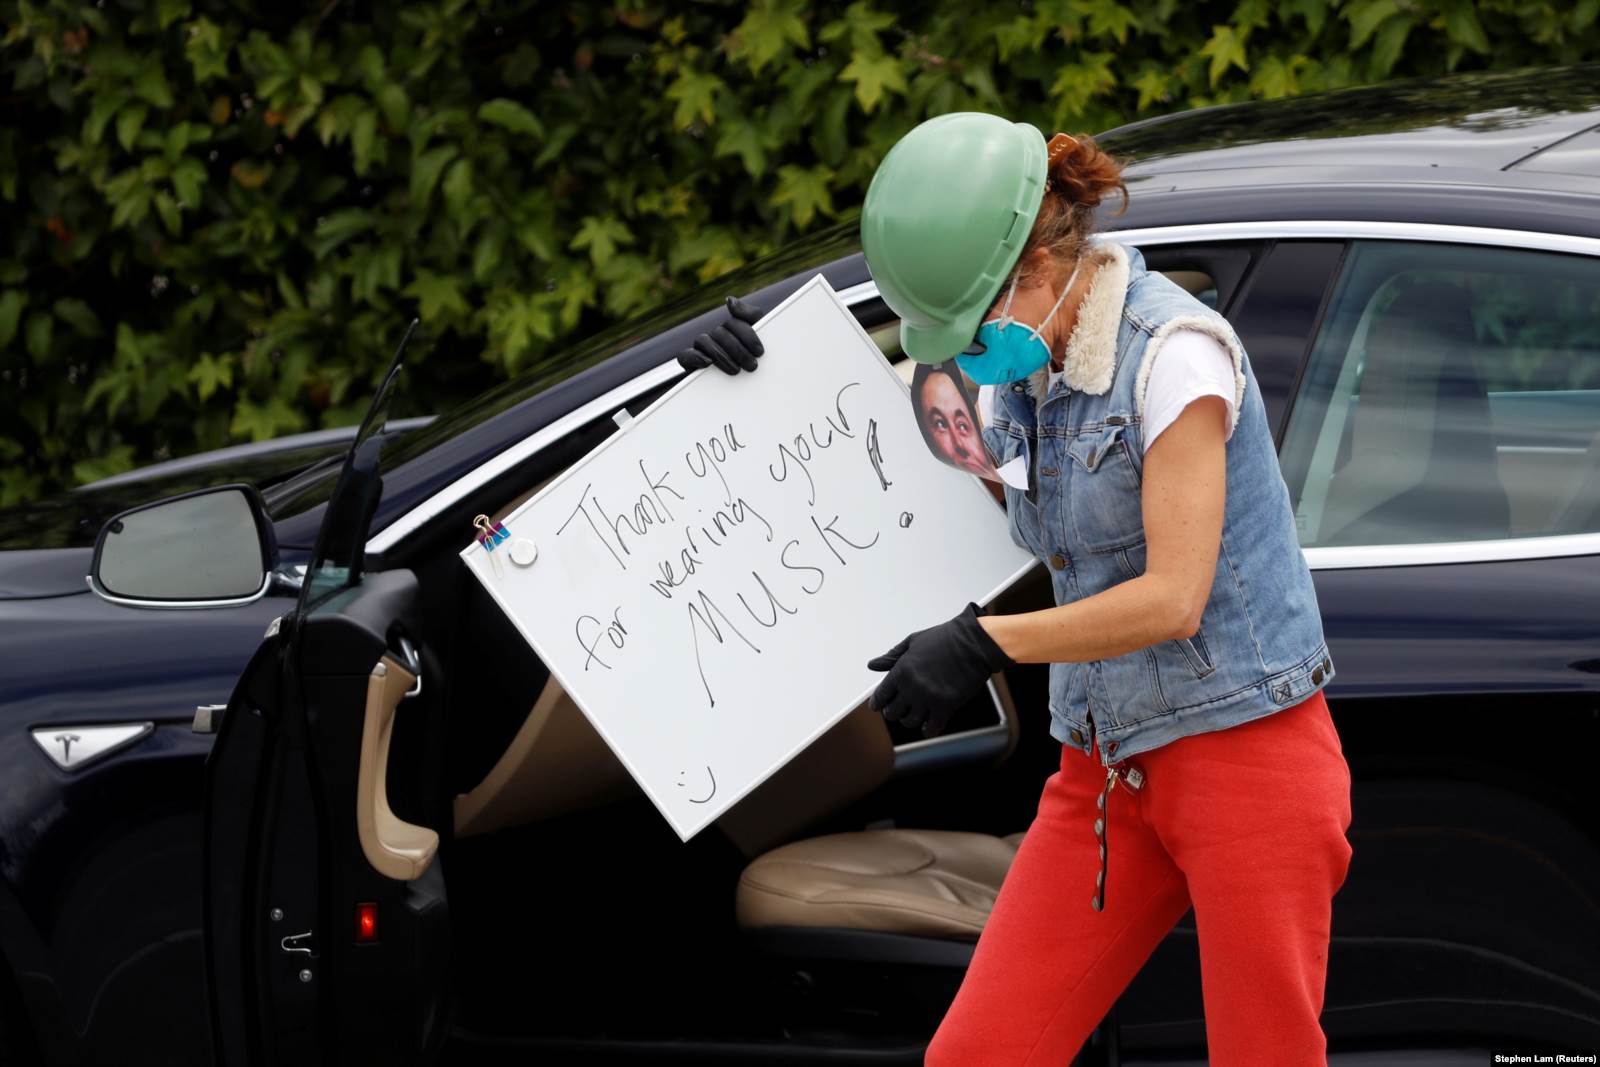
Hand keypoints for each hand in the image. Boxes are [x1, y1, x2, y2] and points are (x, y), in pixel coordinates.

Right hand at [676, 295, 764, 374]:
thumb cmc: (753, 359)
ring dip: (721, 355)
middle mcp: (714, 335)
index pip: (734, 322)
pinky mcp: (690, 362)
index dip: (747, 335)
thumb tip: (729, 300)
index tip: (759, 351)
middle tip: (752, 366)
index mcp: (730, 328)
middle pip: (721, 333)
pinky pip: (685, 356)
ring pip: (704, 340)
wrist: (749, 389)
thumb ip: (750, 315)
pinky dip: (695, 357)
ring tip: (736, 370)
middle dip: (738, 350)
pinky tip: (708, 363)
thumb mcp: (759, 336)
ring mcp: (701, 348)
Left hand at [867, 603, 1013, 737]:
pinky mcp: (946, 705)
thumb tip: (872, 665)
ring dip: (910, 720)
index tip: (878, 706)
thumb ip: (891, 656)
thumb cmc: (944, 639)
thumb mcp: (913, 642)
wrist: (973, 643)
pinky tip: (928, 726)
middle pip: (893, 712)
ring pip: (910, 721)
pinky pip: (931, 727)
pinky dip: (928, 729)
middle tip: (899, 709)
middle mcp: (912, 687)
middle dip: (894, 712)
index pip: (881, 695)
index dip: (877, 703)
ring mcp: (929, 698)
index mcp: (901, 670)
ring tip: (915, 715)